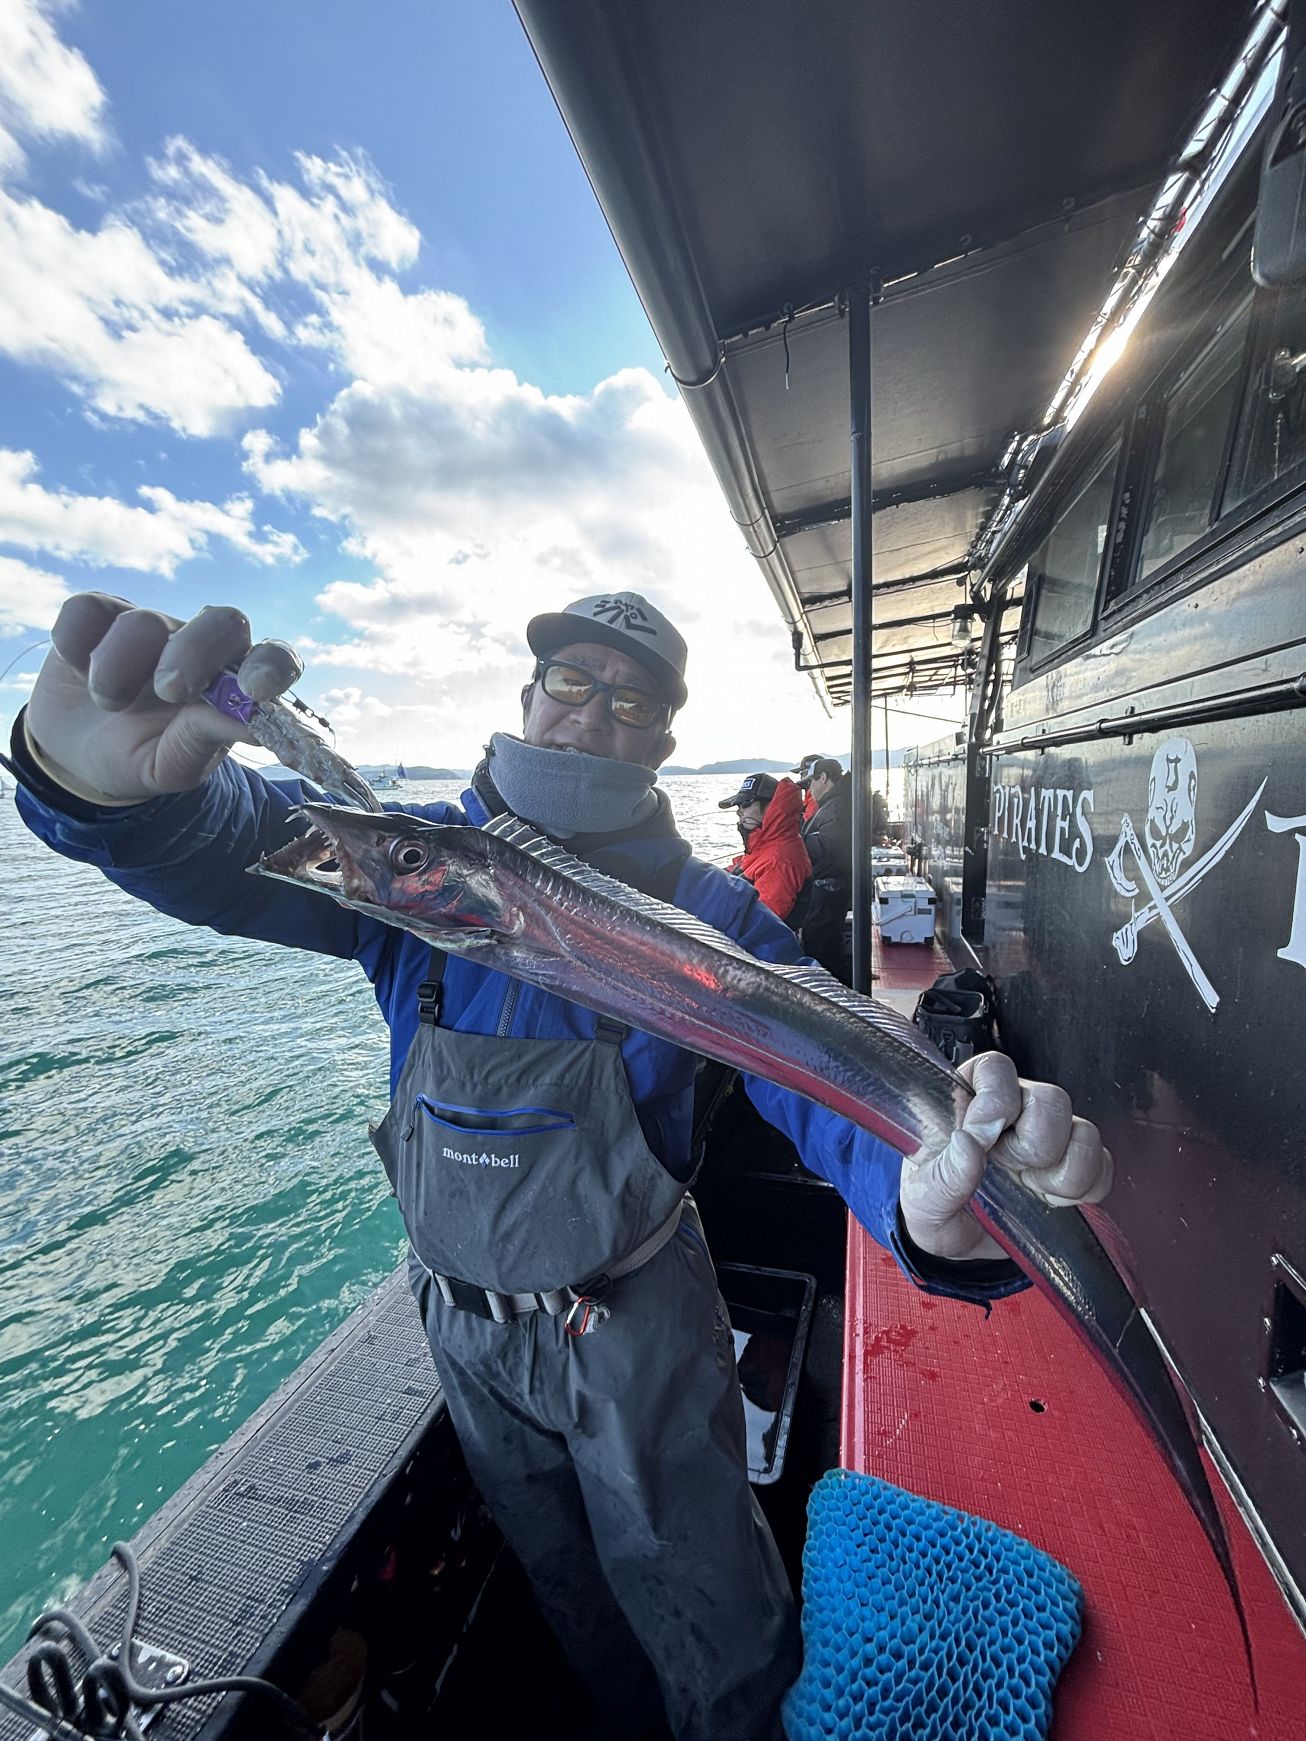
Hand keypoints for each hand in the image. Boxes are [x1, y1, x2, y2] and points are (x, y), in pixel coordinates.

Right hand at [26, 593, 302, 803]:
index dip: (273, 666)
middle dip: (194, 653)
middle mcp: (200, 647)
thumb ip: (203, 741)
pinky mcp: (100, 614)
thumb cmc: (135, 757)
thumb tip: (247, 722)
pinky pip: (88, 609)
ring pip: (143, 622)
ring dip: (116, 668)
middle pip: (222, 621)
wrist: (73, 753)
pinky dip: (75, 642)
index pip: (274, 659)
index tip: (255, 689)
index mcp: (232, 686)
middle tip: (168, 690)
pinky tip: (77, 668)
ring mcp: (151, 627)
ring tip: (109, 703)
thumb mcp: (169, 765)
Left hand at [898, 1052, 1112, 1262]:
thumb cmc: (933, 1209)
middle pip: (1050, 1099)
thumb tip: (969, 1143)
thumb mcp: (922, 1200)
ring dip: (1062, 1170)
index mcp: (969, 1102)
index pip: (997, 1069)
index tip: (984, 1135)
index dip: (997, 1097)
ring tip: (1032, 1189)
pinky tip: (1052, 1201)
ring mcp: (1048, 1139)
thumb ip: (942, 1175)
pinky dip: (1085, 1188)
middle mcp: (1014, 1112)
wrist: (957, 1249)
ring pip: (1083, 1131)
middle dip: (1034, 1143)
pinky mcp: (1073, 1168)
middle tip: (1010, 1169)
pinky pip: (1102, 1165)